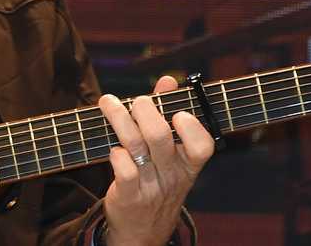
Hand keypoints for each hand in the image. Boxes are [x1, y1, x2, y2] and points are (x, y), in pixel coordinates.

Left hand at [97, 76, 213, 245]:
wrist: (143, 230)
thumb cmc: (157, 179)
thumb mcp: (171, 153)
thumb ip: (168, 112)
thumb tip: (168, 80)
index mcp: (188, 164)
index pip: (202, 147)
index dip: (191, 127)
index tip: (178, 112)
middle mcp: (172, 175)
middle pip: (160, 136)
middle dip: (145, 111)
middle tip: (137, 101)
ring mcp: (150, 186)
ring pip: (135, 145)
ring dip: (119, 118)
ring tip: (108, 103)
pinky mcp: (128, 196)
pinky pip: (122, 169)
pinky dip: (115, 152)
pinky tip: (111, 146)